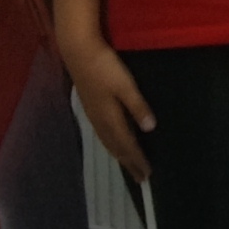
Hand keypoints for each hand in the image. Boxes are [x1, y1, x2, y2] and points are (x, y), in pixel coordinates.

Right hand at [59, 34, 156, 181]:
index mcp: (110, 117)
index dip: (137, 160)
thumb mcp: (125, 85)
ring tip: (128, 164)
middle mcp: (100, 120)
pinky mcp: (90, 106)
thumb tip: (150, 128)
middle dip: (128, 162)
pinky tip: (113, 140)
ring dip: (119, 154)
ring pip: (107, 141)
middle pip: (116, 147)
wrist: (78, 51)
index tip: (146, 174)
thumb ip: (137, 106)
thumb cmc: (104, 66)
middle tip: (140, 177)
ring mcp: (93, 114)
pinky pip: (102, 133)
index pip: (126, 144)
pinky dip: (111, 143)